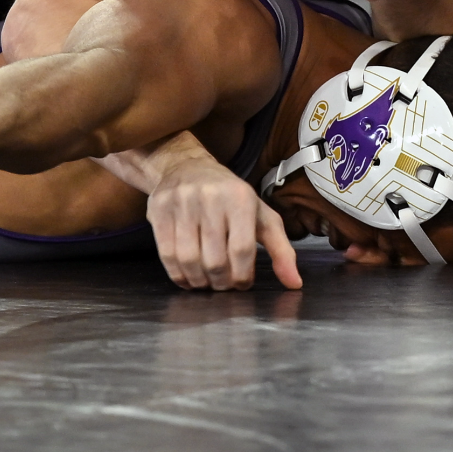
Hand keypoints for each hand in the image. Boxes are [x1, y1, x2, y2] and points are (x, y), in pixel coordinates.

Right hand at [145, 141, 301, 290]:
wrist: (185, 166)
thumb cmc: (229, 196)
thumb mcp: (261, 216)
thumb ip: (281, 250)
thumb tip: (294, 284)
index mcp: (240, 197)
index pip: (241, 249)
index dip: (242, 276)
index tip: (242, 283)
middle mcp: (210, 197)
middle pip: (215, 259)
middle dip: (221, 282)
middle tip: (224, 285)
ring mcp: (181, 202)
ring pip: (188, 259)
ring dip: (199, 281)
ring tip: (207, 283)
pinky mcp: (158, 209)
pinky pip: (166, 254)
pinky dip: (178, 274)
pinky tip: (188, 277)